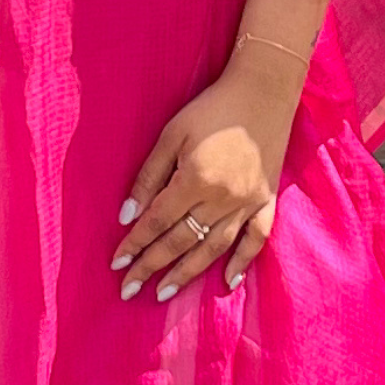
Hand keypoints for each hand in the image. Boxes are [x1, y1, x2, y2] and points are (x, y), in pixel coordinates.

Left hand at [112, 48, 298, 302]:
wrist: (264, 90)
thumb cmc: (212, 109)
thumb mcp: (171, 135)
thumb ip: (149, 177)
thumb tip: (128, 215)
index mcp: (195, 180)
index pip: (158, 222)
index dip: (135, 244)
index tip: (117, 264)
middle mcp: (222, 199)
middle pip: (181, 241)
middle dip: (152, 266)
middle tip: (129, 289)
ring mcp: (248, 203)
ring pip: (214, 248)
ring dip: (187, 273)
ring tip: (164, 293)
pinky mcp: (267, 200)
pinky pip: (256, 239)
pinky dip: (243, 262)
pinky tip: (227, 281)